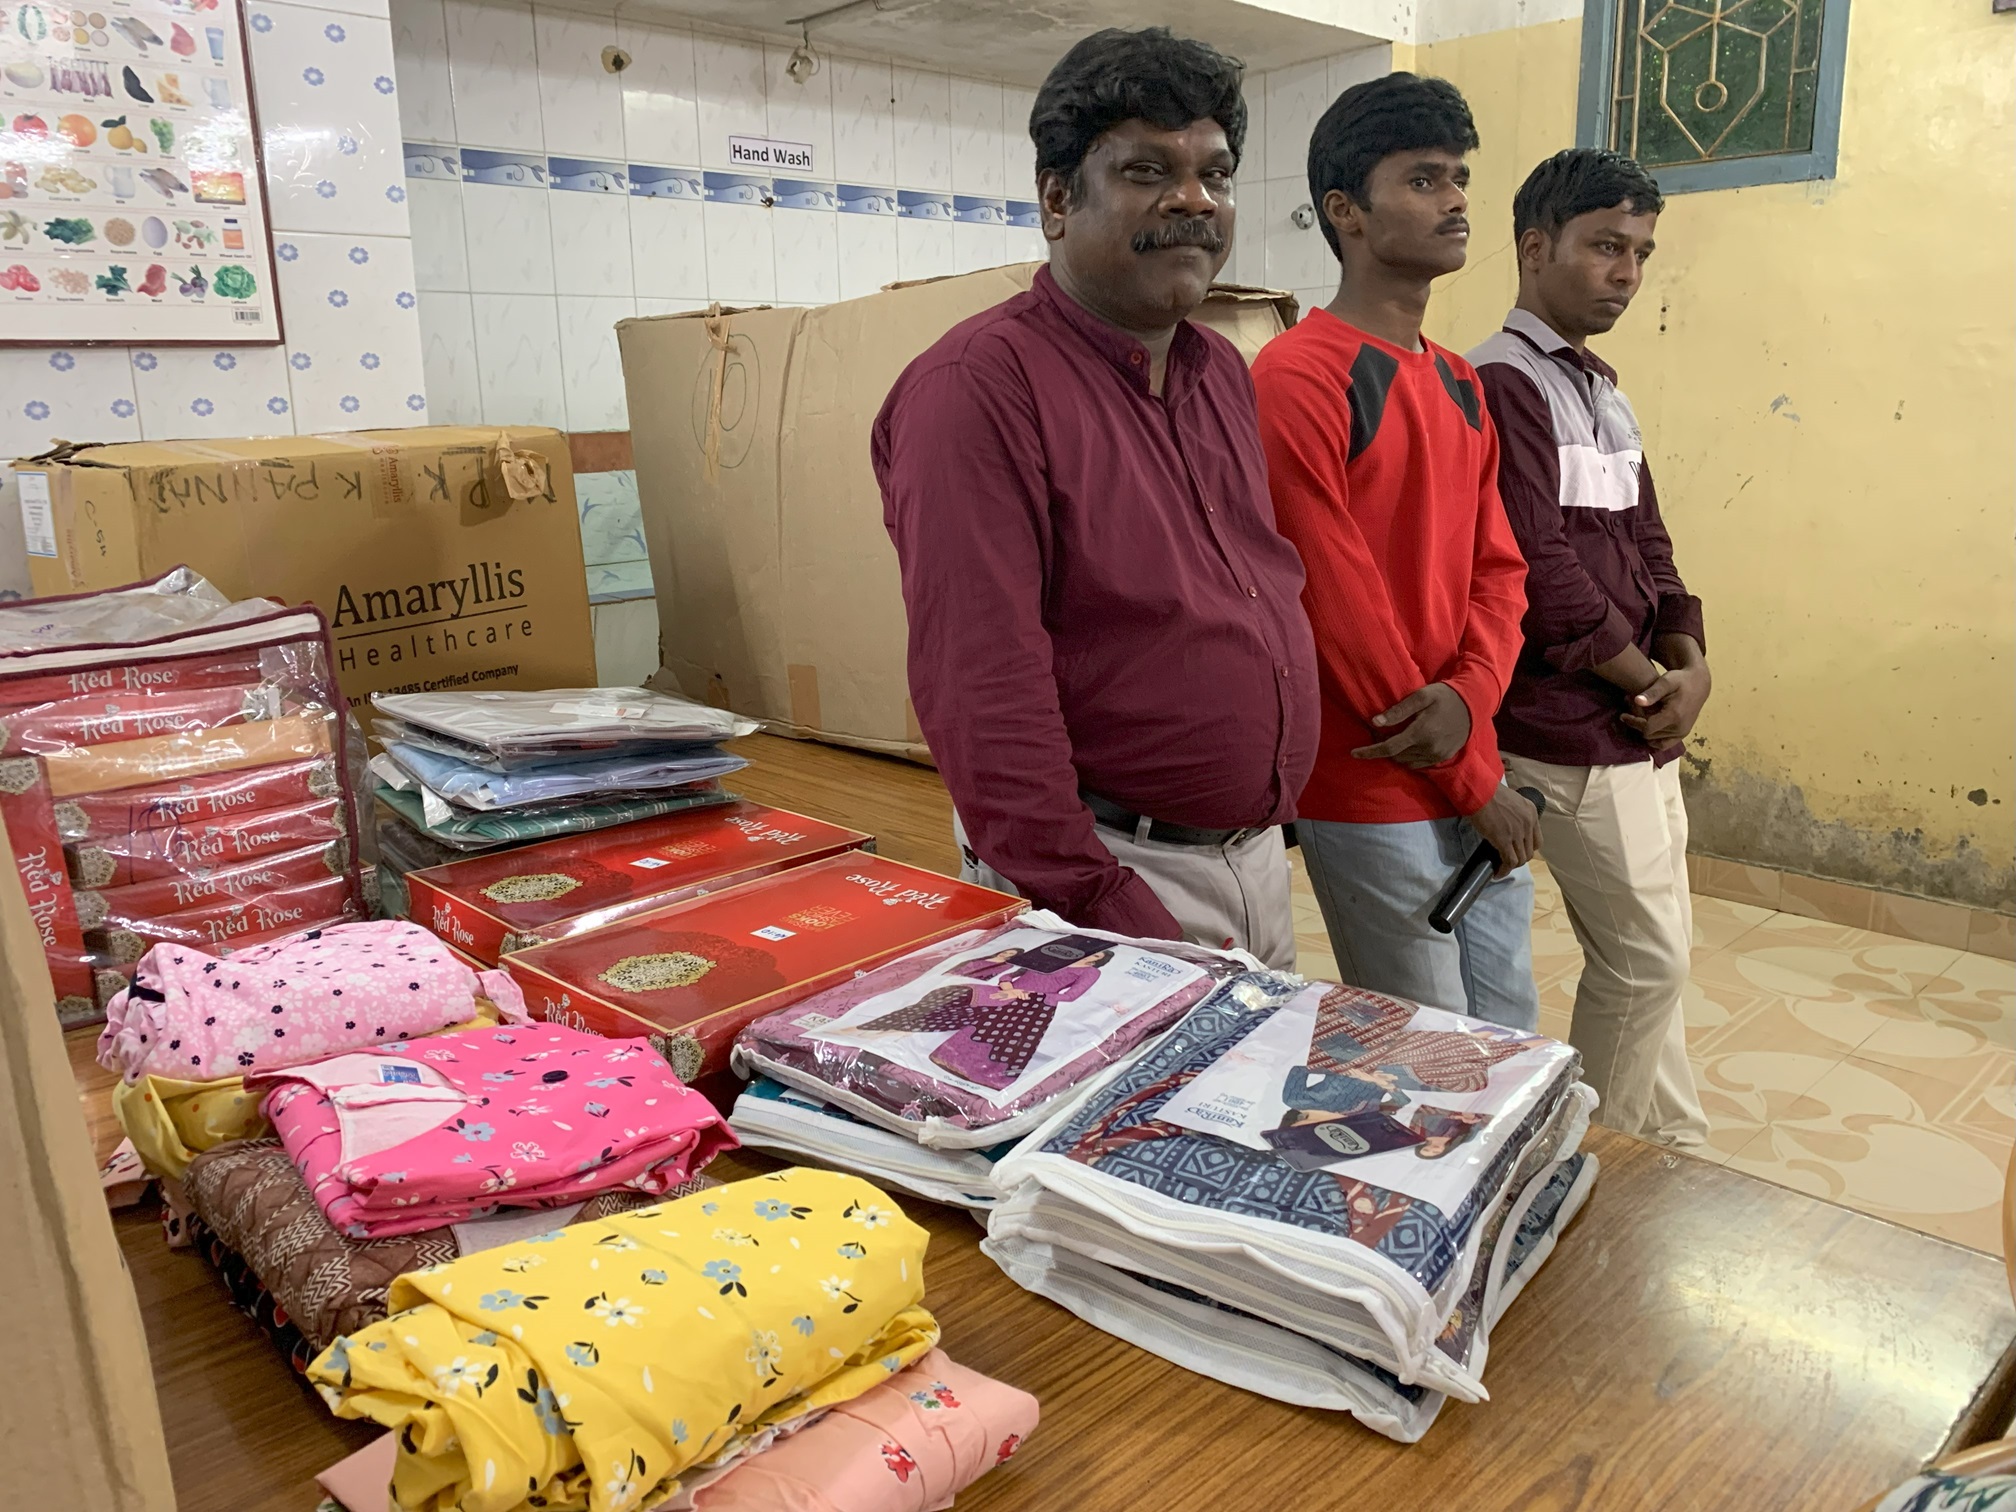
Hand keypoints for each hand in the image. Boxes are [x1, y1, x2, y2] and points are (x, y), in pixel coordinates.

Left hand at [1352, 683, 1471, 768]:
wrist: (1474, 704)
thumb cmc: (1445, 696)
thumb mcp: (1421, 697)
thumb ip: (1398, 711)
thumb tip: (1375, 722)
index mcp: (1421, 733)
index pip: (1389, 748)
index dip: (1369, 752)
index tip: (1353, 753)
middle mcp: (1429, 749)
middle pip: (1396, 755)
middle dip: (1383, 747)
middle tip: (1380, 732)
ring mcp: (1437, 756)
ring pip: (1406, 761)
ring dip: (1396, 753)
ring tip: (1395, 737)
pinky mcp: (1443, 758)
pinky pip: (1418, 763)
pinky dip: (1409, 756)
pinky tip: (1408, 743)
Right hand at [1467, 785, 1540, 876]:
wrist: (1480, 791)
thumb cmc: (1489, 792)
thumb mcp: (1510, 800)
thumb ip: (1515, 813)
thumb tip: (1508, 825)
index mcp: (1531, 812)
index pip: (1537, 840)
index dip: (1527, 849)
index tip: (1517, 851)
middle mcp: (1528, 823)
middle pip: (1529, 852)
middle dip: (1519, 859)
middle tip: (1507, 861)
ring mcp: (1518, 833)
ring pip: (1521, 859)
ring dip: (1511, 866)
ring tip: (1502, 868)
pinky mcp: (1504, 840)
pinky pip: (1509, 861)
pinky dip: (1504, 870)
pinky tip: (1497, 873)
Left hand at [1621, 662, 1710, 747]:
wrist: (1699, 684)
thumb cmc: (1680, 680)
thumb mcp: (1666, 682)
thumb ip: (1651, 693)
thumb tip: (1636, 700)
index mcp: (1674, 715)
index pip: (1647, 728)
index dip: (1633, 722)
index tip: (1623, 715)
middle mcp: (1680, 728)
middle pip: (1650, 735)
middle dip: (1638, 726)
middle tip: (1629, 714)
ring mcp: (1683, 733)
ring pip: (1656, 741)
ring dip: (1645, 732)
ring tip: (1638, 720)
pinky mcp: (1683, 734)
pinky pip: (1665, 744)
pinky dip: (1654, 739)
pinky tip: (1647, 728)